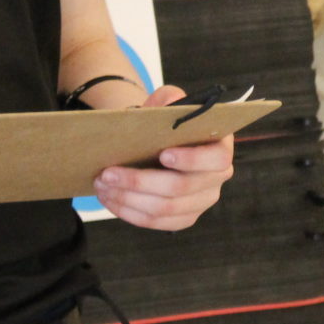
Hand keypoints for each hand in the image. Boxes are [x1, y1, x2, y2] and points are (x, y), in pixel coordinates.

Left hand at [91, 85, 233, 229]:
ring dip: (128, 198)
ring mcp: (202, 201)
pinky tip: (110, 199)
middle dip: (140, 181)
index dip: (192, 159)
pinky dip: (128, 212)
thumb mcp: (169, 104)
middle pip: (180, 188)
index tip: (163, 154)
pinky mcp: (184, 218)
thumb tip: (168, 105)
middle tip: (108, 172)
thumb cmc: (165, 123)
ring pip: (164, 209)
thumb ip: (169, 100)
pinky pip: (155, 223)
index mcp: (221, 147)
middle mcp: (217, 178)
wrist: (159, 143)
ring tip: (103, 185)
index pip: (217, 159)